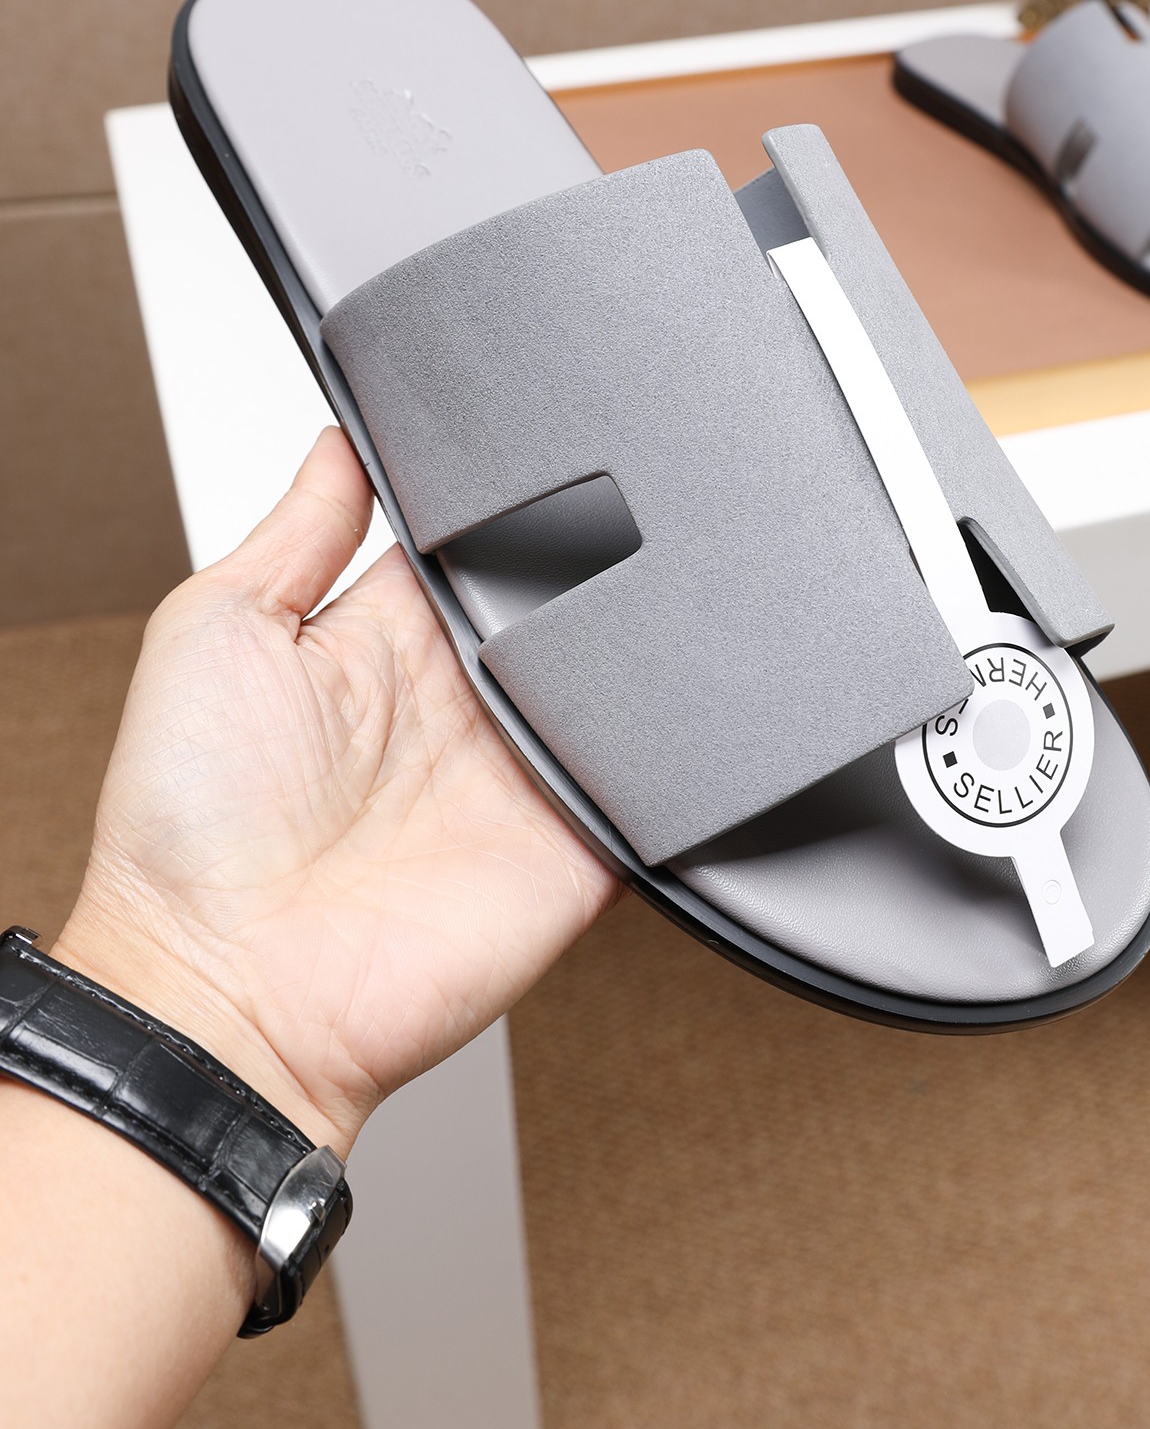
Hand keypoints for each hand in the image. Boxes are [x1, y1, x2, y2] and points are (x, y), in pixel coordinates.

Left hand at [57, 427, 619, 1154]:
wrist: (227, 992)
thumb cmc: (187, 828)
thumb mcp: (214, 627)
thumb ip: (299, 529)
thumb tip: (344, 436)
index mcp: (385, 643)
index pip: (478, 544)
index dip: (510, 501)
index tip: (540, 444)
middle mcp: (463, 706)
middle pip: (564, 603)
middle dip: (591, 560)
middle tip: (611, 516)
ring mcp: (526, 779)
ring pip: (622, 683)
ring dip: (636, 646)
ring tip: (650, 592)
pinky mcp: (581, 850)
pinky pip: (657, 787)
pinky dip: (679, 749)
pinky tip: (684, 694)